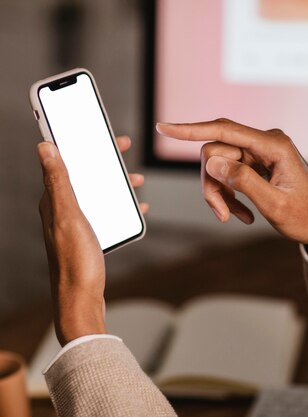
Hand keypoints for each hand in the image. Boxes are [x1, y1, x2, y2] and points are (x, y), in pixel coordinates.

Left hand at [37, 136, 147, 345]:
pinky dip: (122, 205)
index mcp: (54, 201)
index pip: (65, 162)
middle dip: (103, 160)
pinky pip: (106, 212)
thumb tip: (45, 147)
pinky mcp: (88, 236)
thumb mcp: (69, 216)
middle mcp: (62, 210)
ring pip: (97, 193)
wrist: (80, 299)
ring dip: (115, 183)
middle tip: (122, 147)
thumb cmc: (74, 260)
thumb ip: (58, 182)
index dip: (81, 144)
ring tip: (135, 179)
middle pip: (84, 175)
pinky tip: (137, 208)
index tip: (100, 132)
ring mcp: (75, 224)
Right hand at [157, 120, 307, 256]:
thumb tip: (210, 161)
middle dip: (212, 183)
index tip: (163, 127)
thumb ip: (243, 181)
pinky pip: (229, 173)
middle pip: (216, 151)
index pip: (224, 131)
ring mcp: (261, 152)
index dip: (190, 129)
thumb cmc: (306, 216)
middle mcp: (266, 142)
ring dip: (220, 193)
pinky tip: (243, 215)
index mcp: (274, 145)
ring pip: (219, 165)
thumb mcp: (274, 204)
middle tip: (221, 214)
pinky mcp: (257, 163)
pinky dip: (230, 195)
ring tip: (234, 217)